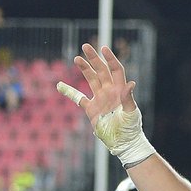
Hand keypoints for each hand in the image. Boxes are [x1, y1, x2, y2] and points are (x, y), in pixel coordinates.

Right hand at [57, 44, 154, 166]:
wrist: (122, 143)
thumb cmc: (130, 128)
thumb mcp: (131, 113)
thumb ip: (128, 98)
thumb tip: (131, 84)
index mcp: (120, 90)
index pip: (116, 70)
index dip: (110, 59)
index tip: (103, 48)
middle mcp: (110, 92)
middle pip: (101, 71)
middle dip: (94, 58)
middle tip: (85, 46)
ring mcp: (100, 99)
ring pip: (91, 80)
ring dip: (84, 69)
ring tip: (76, 58)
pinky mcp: (91, 109)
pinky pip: (78, 98)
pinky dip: (69, 92)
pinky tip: (60, 85)